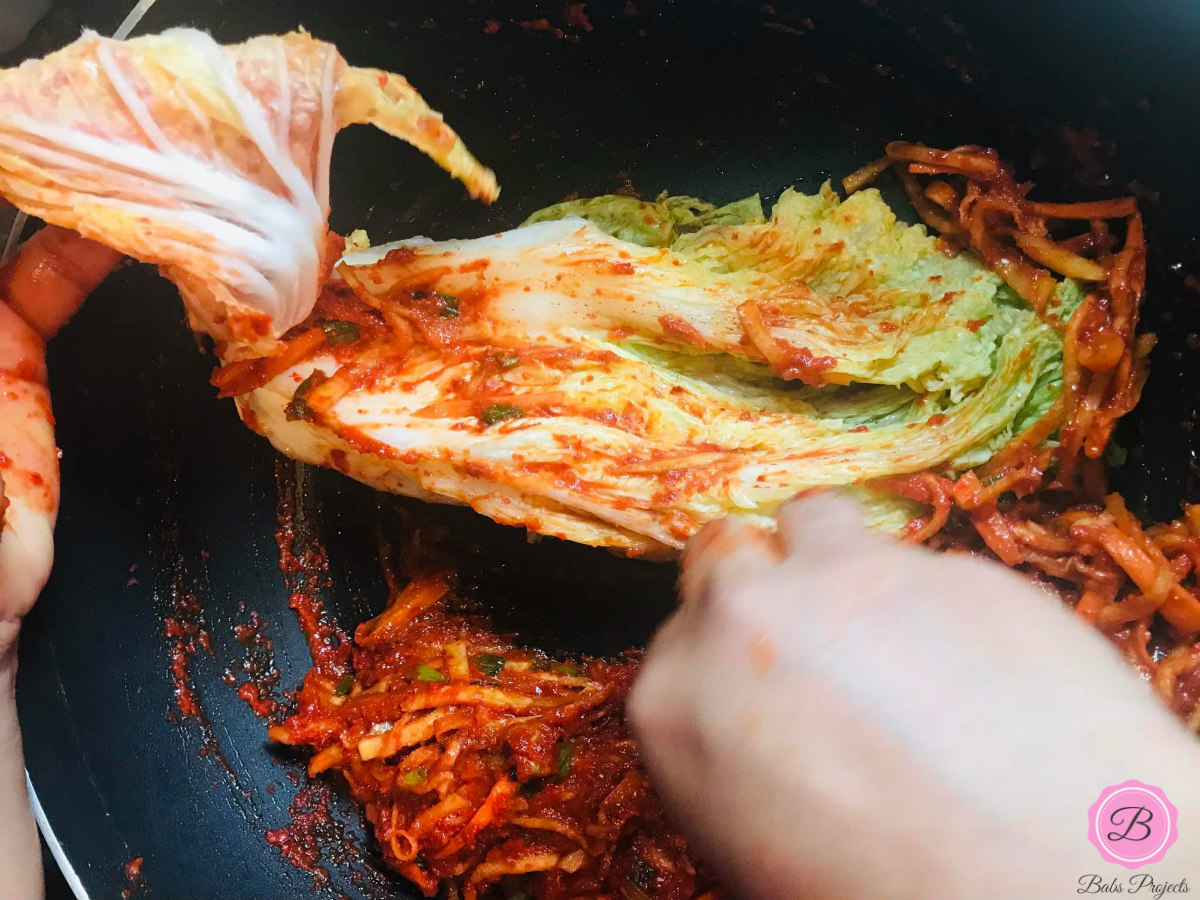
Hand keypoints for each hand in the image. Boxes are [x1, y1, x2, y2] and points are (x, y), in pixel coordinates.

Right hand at [629, 493, 1199, 899]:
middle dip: (762, 589)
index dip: (722, 657)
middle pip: (725, 557)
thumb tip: (763, 730)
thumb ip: (732, 756)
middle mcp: (744, 620)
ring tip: (881, 621)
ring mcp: (847, 579)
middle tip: (813, 642)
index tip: (759, 676)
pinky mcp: (947, 566)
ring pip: (813, 521)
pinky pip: (925, 565)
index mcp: (676, 702)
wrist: (1041, 882)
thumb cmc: (889, 892)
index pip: (675, 641)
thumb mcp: (758, 849)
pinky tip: (977, 665)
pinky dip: (939, 601)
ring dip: (833, 557)